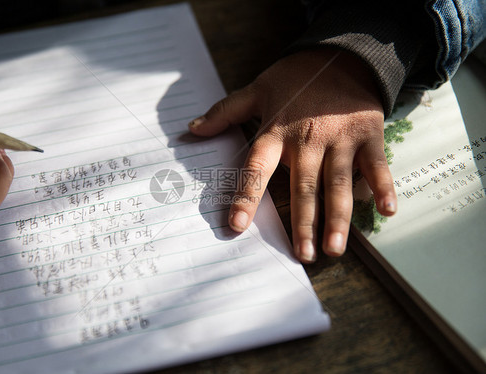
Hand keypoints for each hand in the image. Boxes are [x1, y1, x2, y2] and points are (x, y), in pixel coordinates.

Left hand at [188, 49, 396, 262]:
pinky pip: (377, 166)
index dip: (246, 197)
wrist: (342, 55)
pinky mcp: (368, 136)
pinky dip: (383, 188)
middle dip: (303, 223)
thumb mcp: (257, 89)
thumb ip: (225, 111)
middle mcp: (308, 140)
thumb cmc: (296, 77)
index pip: (257, 168)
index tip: (236, 226)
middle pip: (304, 187)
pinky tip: (386, 212)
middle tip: (303, 255)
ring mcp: (340, 139)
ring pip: (338, 184)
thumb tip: (191, 129)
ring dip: (337, 218)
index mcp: (277, 132)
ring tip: (334, 248)